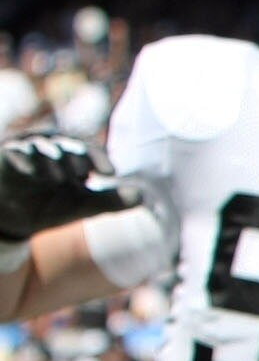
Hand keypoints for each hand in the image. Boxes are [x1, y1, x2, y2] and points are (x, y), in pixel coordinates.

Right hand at [0, 136, 129, 245]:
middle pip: (66, 144)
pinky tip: (30, 170)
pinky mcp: (6, 154)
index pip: (90, 150)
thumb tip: (143, 197)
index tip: (110, 174)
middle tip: (83, 172)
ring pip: (41, 144)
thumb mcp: (83, 206)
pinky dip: (23, 158)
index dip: (100, 159)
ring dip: (51, 158)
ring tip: (59, 177)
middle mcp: (51, 147)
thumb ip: (111, 200)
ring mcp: (27, 148)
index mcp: (74, 156)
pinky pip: (14, 150)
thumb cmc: (51, 205)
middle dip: (76, 156)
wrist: (13, 217)